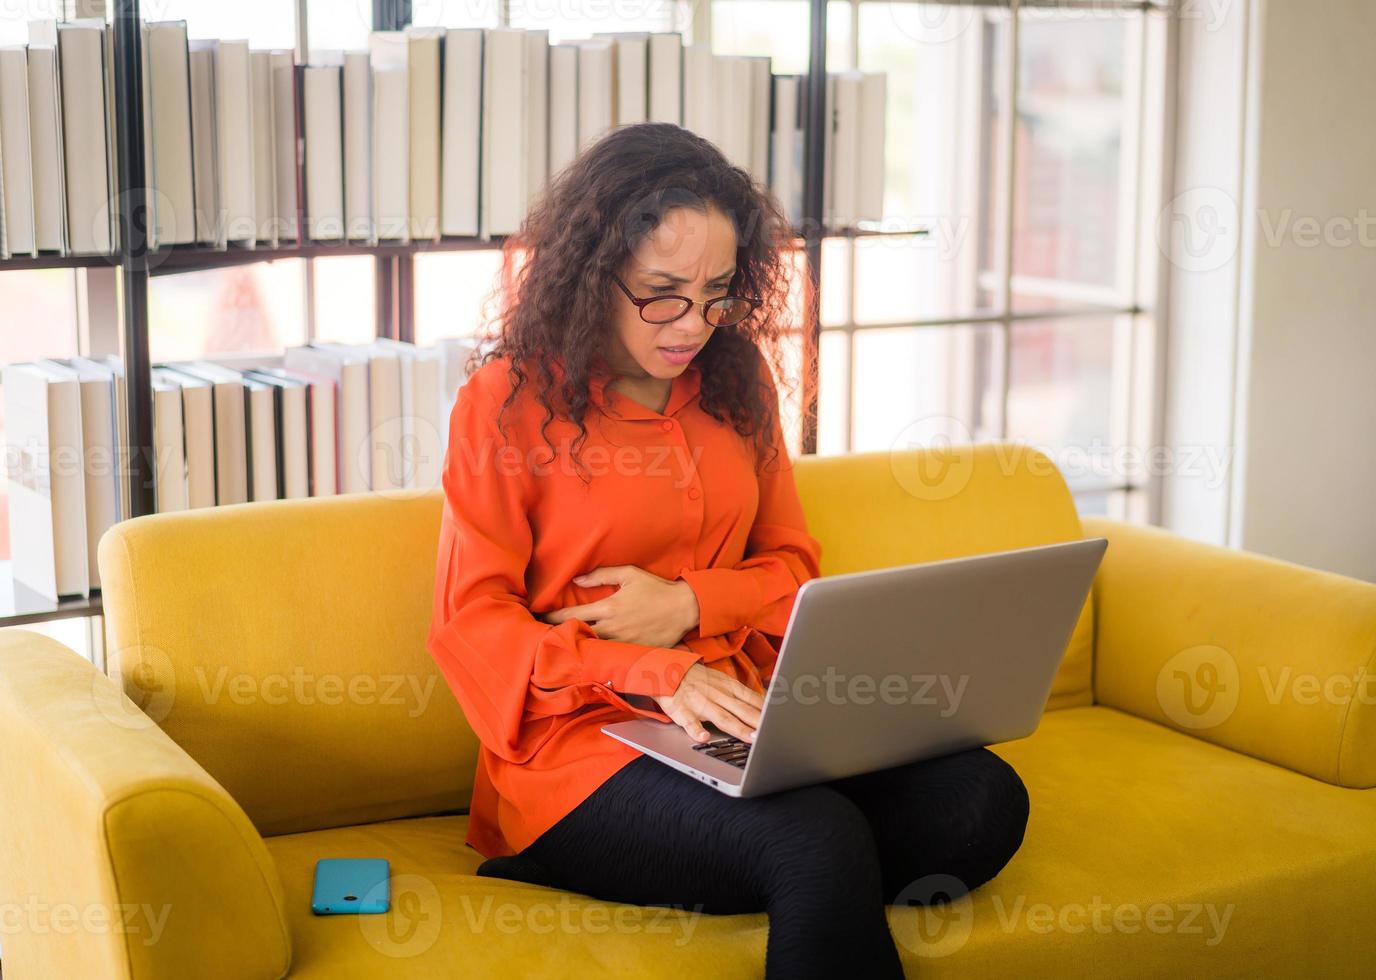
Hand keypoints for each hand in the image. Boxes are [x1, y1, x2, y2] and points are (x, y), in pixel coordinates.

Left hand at [543, 565, 699, 648]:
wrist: (684, 609)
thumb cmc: (656, 589)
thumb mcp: (629, 574)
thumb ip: (601, 576)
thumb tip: (576, 580)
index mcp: (608, 607)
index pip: (572, 615)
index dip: (553, 618)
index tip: (540, 620)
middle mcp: (612, 628)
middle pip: (578, 636)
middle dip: (561, 637)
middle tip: (544, 639)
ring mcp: (623, 643)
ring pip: (593, 649)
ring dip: (579, 648)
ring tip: (563, 650)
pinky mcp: (633, 653)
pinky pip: (611, 657)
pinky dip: (599, 656)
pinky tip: (590, 658)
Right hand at [652, 654, 763, 744]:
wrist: (665, 669)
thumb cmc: (697, 678)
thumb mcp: (721, 680)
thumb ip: (740, 694)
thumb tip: (764, 705)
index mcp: (728, 686)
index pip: (753, 700)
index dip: (767, 712)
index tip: (781, 722)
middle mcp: (717, 694)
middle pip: (743, 711)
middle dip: (759, 722)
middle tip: (773, 734)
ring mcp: (700, 702)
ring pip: (723, 718)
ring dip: (738, 728)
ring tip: (752, 738)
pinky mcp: (682, 710)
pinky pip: (690, 722)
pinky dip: (697, 730)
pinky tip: (704, 738)